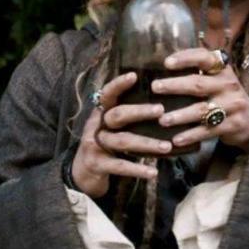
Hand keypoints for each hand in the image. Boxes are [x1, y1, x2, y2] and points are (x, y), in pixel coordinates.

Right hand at [71, 72, 172, 197]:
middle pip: (117, 115)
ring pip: (123, 141)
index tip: (134, 76)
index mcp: (101, 112)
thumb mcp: (112, 126)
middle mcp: (96, 126)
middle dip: (140, 112)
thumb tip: (162, 104)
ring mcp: (94, 145)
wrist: (81, 172)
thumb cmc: (106, 142)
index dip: (118, 84)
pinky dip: (137, 170)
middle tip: (161, 110)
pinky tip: (153, 173)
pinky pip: (119, 166)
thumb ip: (128, 116)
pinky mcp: (97, 164)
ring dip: (147, 143)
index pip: (107, 94)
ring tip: (167, 147)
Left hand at [152, 48, 248, 151]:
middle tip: (155, 87)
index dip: (185, 58)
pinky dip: (191, 136)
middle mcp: (228, 85)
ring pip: (202, 110)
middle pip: (198, 84)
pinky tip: (176, 140)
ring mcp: (232, 105)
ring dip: (180, 115)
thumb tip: (165, 65)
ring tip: (162, 120)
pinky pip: (208, 131)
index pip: (204, 58)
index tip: (166, 63)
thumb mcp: (218, 79)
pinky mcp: (233, 125)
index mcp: (223, 69)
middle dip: (175, 86)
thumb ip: (199, 71)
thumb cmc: (225, 95)